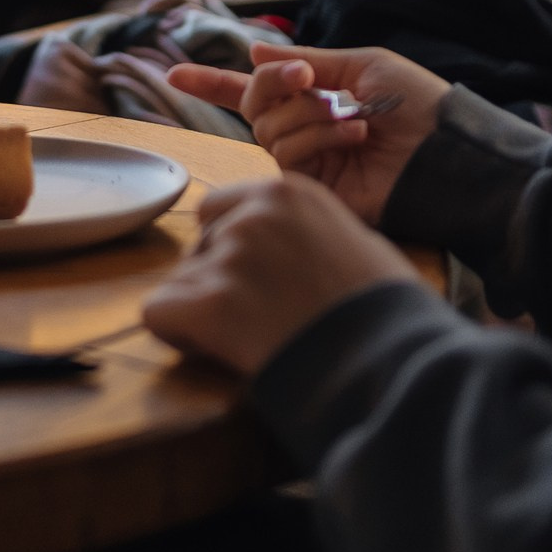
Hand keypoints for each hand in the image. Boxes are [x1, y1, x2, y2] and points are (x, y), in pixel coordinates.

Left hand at [142, 173, 416, 374]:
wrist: (392, 359)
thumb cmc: (389, 308)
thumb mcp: (356, 242)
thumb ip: (308, 231)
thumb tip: (292, 245)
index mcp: (286, 193)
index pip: (219, 209)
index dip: (229, 249)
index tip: (255, 282)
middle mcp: (251, 215)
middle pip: (198, 246)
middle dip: (214, 279)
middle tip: (253, 317)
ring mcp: (229, 257)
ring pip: (180, 282)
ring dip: (201, 311)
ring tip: (248, 339)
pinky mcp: (212, 305)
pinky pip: (158, 313)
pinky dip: (178, 334)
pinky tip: (216, 348)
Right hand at [169, 42, 448, 223]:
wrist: (448, 151)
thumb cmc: (419, 106)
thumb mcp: (363, 66)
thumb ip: (308, 62)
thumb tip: (253, 54)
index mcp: (314, 100)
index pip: (251, 92)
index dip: (212, 83)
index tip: (175, 74)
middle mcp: (304, 132)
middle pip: (253, 106)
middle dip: (273, 86)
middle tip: (307, 78)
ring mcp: (307, 164)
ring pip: (268, 130)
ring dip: (310, 114)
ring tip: (353, 119)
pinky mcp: (313, 191)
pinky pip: (286, 157)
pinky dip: (318, 136)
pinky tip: (355, 137)